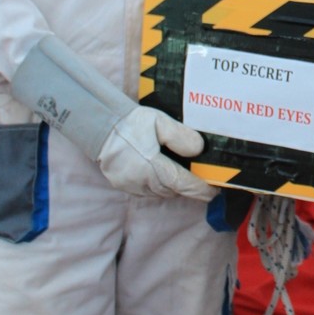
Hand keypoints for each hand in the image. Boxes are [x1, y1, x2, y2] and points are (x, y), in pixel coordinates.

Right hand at [96, 107, 217, 200]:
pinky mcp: (123, 186)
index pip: (183, 184)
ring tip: (182, 174)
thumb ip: (180, 136)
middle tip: (200, 178)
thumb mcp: (159, 122)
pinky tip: (160, 174)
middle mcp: (141, 180)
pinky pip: (147, 191)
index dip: (201, 190)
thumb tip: (198, 150)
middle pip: (173, 190)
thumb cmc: (131, 123)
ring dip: (173, 186)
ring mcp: (131, 185)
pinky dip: (158, 186)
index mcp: (151, 165)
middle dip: (188, 186)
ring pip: (160, 192)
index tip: (214, 191)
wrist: (99, 125)